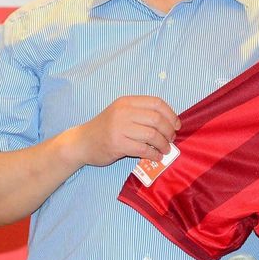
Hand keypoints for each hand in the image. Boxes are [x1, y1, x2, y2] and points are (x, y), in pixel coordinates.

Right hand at [63, 96, 180, 166]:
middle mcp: (123, 112)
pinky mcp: (117, 145)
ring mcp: (119, 128)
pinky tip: (156, 157)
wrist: (81, 142)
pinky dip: (154, 154)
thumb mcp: (121, 113)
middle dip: (168, 131)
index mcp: (127, 102)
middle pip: (156, 119)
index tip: (176, 125)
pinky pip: (143, 149)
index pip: (156, 103)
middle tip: (171, 139)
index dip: (171, 114)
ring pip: (152, 135)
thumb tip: (169, 123)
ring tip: (165, 149)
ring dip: (163, 144)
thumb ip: (141, 114)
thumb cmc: (105, 128)